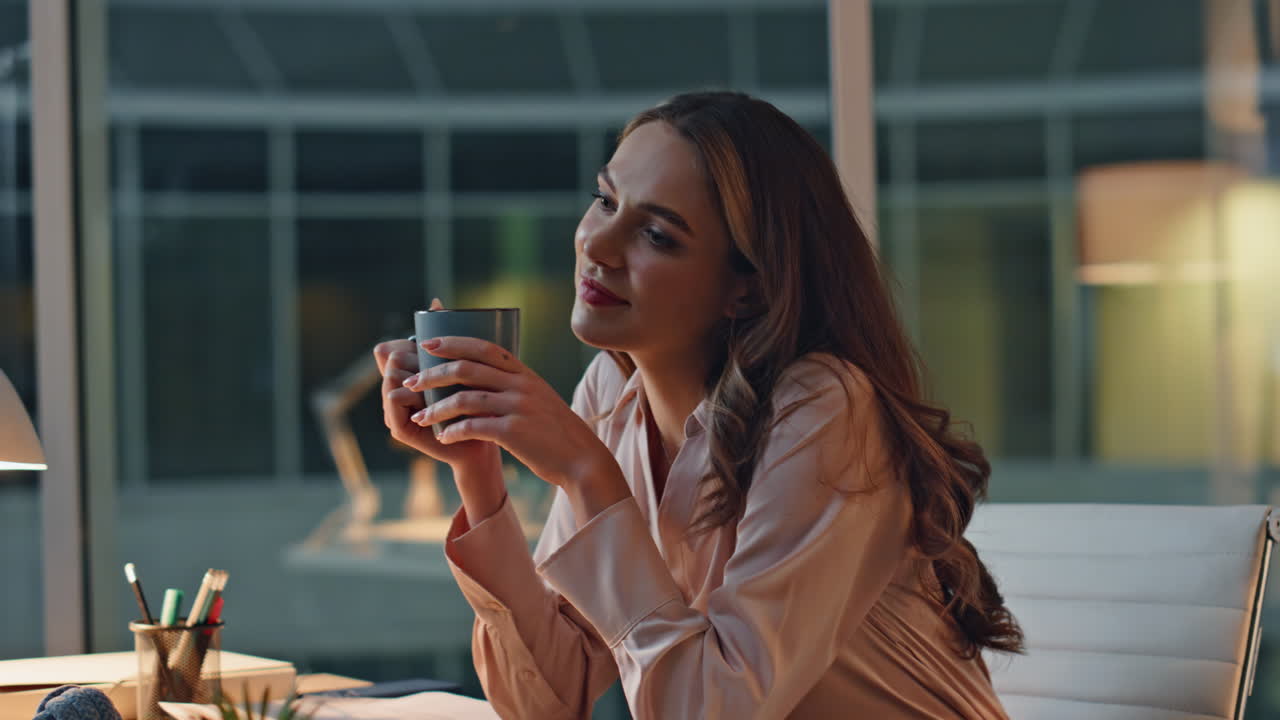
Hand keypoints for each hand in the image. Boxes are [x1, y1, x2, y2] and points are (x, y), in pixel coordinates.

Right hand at [374, 299, 501, 473]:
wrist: (485, 442)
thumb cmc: (476, 402)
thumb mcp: (462, 367)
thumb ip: (447, 339)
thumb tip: (435, 303)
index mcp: (407, 374)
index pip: (391, 346)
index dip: (411, 345)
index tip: (435, 351)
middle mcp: (396, 390)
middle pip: (391, 357)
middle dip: (415, 358)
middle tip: (442, 371)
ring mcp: (394, 410)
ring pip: (392, 375)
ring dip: (415, 375)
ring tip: (439, 385)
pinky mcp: (400, 428)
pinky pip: (393, 399)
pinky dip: (411, 395)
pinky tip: (429, 397)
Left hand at [404, 335, 626, 506]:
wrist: (581, 459)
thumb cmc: (554, 431)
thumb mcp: (538, 398)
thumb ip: (513, 385)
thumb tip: (482, 376)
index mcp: (524, 374)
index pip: (483, 347)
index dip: (453, 343)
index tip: (427, 344)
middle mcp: (521, 385)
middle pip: (466, 369)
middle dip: (433, 374)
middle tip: (412, 382)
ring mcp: (518, 407)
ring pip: (465, 399)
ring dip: (436, 408)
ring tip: (420, 418)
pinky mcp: (514, 432)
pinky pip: (474, 427)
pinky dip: (453, 432)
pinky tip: (443, 439)